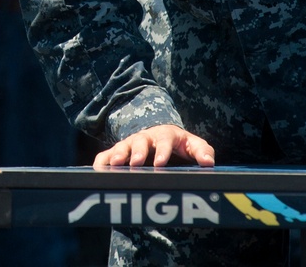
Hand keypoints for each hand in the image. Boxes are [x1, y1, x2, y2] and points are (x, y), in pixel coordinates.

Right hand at [93, 124, 215, 168]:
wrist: (159, 134)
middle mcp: (145, 138)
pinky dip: (101, 162)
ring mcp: (130, 145)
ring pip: (122, 147)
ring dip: (118, 155)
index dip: (163, 152)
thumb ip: (202, 151)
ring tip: (115, 165)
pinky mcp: (118, 152)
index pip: (164, 141)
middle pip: (140, 142)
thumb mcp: (192, 144)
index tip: (161, 163)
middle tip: (136, 163)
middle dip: (138, 152)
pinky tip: (97, 171)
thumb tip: (208, 163)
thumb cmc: (178, 143)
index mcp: (165, 135)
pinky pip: (106, 156)